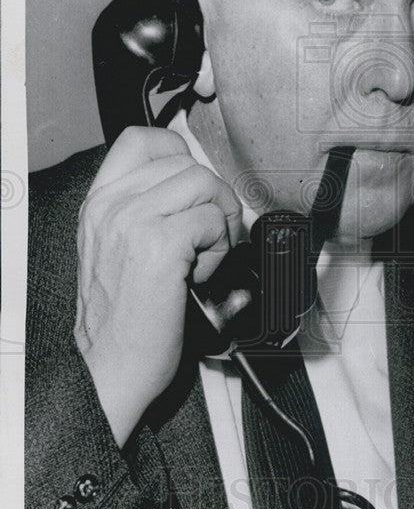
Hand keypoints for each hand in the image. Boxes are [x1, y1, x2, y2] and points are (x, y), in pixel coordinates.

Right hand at [75, 126, 242, 447]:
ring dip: (219, 220)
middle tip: (214, 234)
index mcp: (99, 203)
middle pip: (186, 162)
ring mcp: (133, 221)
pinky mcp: (160, 245)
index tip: (198, 186)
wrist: (108, 368)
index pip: (141, 140)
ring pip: (204, 184)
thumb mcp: (118, 251)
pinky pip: (212, 221)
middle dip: (214, 196)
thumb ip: (147, 213)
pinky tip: (201, 275)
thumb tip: (202, 191)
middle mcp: (111, 205)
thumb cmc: (121, 321)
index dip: (181, 153)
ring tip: (205, 257)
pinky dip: (220, 248)